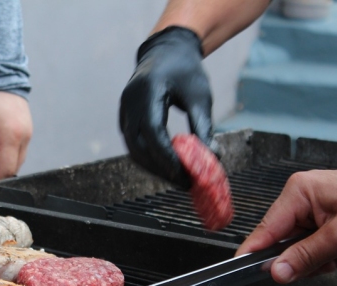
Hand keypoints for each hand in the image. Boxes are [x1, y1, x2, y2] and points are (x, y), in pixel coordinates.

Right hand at [119, 26, 213, 187]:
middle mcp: (129, 103)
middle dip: (161, 169)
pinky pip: (133, 146)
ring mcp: (123, 112)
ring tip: (178, 178)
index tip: (184, 173)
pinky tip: (167, 167)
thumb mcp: (200, 95)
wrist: (165, 50)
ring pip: (134, 151)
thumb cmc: (185, 70)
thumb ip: (203, 126)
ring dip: (155, 168)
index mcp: (147, 91)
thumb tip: (213, 157)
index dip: (167, 156)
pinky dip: (149, 160)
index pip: (153, 132)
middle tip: (184, 182)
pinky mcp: (125, 119)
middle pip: (139, 147)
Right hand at [236, 168, 336, 282]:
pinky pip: (317, 245)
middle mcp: (302, 197)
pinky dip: (335, 252)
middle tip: (333, 257)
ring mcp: (315, 207)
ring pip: (303, 248)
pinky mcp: (327, 217)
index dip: (255, 252)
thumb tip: (276, 271)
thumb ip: (305, 257)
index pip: (265, 229)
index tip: (241, 270)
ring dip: (327, 256)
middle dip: (310, 257)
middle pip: (285, 243)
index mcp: (299, 192)